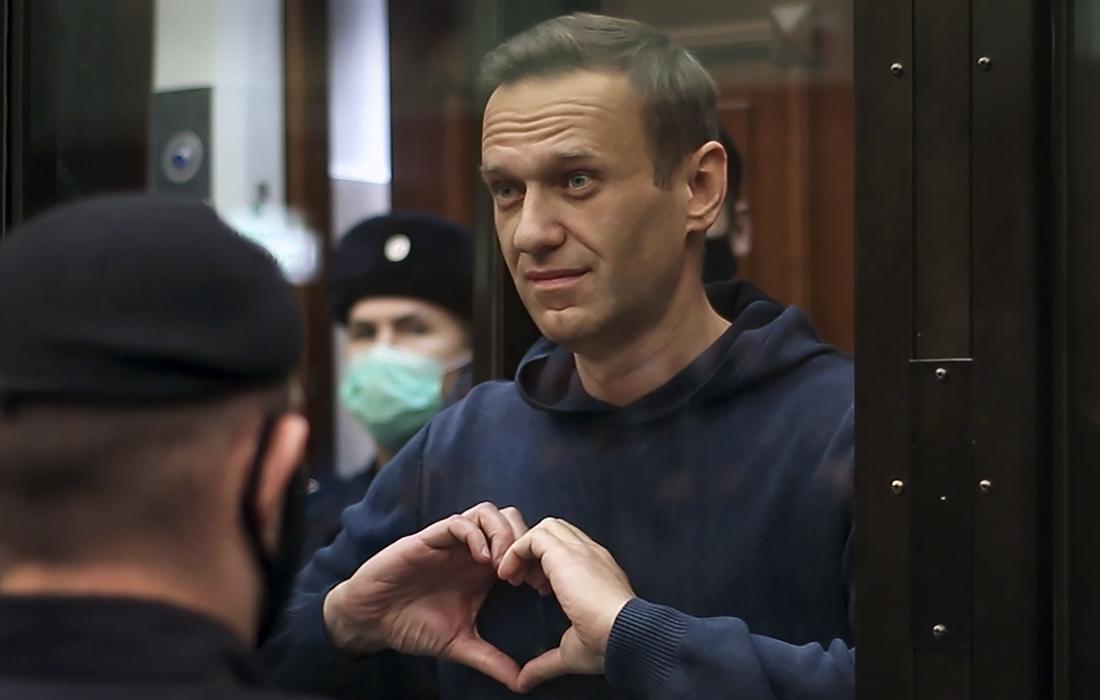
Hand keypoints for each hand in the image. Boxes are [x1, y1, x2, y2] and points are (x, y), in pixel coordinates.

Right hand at [323, 503, 529, 690]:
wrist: (371, 620)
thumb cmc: (413, 626)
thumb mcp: (459, 644)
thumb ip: (490, 659)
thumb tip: (521, 684)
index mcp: (483, 570)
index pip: (521, 545)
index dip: (536, 560)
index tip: (541, 589)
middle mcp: (471, 550)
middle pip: (511, 520)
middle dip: (524, 542)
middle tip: (523, 576)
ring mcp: (451, 542)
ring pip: (488, 513)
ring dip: (502, 534)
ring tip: (502, 567)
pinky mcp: (429, 538)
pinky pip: (458, 521)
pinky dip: (475, 534)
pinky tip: (480, 560)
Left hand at [497, 518, 635, 692]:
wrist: (625, 634)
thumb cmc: (608, 644)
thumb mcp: (571, 651)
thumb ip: (545, 662)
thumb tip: (524, 681)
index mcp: (599, 572)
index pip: (570, 549)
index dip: (547, 565)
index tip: (537, 590)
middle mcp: (592, 554)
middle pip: (557, 531)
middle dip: (534, 551)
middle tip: (522, 581)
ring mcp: (581, 550)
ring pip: (546, 527)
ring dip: (524, 548)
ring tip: (512, 577)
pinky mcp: (566, 553)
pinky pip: (534, 536)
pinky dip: (516, 550)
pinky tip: (509, 575)